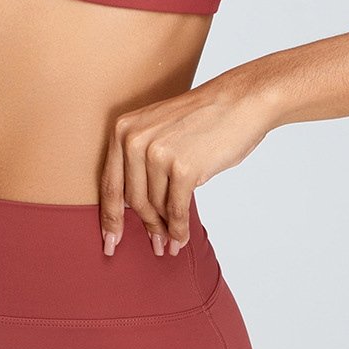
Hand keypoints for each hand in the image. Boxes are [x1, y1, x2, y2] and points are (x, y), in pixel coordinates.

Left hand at [99, 81, 269, 255]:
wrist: (239, 102)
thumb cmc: (202, 118)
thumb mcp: (157, 129)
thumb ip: (139, 161)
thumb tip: (132, 208)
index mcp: (123, 128)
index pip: (110, 181)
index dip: (109, 216)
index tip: (110, 241)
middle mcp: (134, 139)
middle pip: (131, 199)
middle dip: (144, 226)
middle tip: (154, 246)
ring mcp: (157, 153)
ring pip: (154, 206)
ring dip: (164, 228)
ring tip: (171, 242)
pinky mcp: (182, 168)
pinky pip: (176, 209)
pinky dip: (179, 228)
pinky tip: (181, 239)